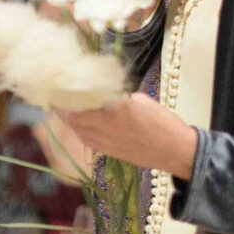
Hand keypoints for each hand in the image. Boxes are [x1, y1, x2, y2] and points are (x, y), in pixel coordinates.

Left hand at [56, 94, 198, 178]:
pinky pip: (84, 136)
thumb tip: (99, 91)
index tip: (59, 82)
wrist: (174, 151)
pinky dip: (78, 126)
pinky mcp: (104, 151)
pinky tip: (82, 119)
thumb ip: (115, 96)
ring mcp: (101, 141)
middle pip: (69, 115)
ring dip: (68, 116)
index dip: (65, 91)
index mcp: (113, 109)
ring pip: (74, 127)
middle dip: (61, 104)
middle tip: (59, 93)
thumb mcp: (139, 100)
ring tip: (67, 104)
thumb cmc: (162, 122)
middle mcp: (103, 126)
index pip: (78, 99)